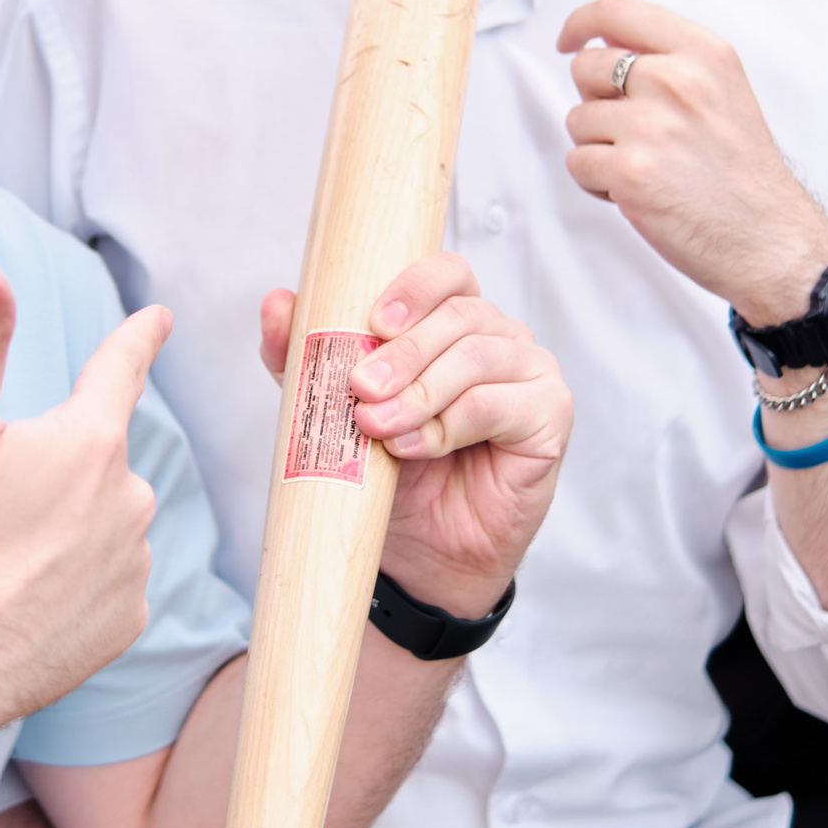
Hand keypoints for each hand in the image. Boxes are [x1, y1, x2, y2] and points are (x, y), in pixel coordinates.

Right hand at [0, 261, 166, 730]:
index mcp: (89, 440)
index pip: (120, 367)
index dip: (136, 337)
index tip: (159, 318)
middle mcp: (129, 497)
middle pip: (98, 458)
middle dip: (59, 468)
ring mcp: (133, 564)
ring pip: (104, 523)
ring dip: (66, 528)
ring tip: (3, 559)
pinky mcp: (127, 623)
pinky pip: (107, 584)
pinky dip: (74, 584)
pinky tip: (28, 601)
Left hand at [258, 254, 569, 617]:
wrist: (421, 554)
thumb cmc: (388, 472)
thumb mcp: (335, 408)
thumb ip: (307, 356)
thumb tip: (276, 302)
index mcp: (455, 318)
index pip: (449, 273)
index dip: (414, 287)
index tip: (373, 321)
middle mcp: (500, 337)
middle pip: (459, 316)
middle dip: (403, 353)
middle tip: (360, 388)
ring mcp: (532, 373)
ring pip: (476, 358)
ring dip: (420, 392)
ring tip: (378, 427)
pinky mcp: (551, 416)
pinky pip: (502, 405)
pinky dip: (450, 425)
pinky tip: (414, 447)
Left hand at [559, 0, 827, 326]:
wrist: (771, 240)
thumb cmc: (743, 172)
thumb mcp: (724, 91)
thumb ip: (672, 61)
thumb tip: (601, 47)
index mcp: (703, 53)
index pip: (617, 10)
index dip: (581, 22)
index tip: (569, 41)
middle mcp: (677, 80)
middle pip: (585, 67)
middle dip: (595, 101)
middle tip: (634, 133)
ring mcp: (651, 125)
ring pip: (578, 119)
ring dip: (598, 147)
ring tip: (646, 168)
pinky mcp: (630, 171)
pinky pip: (578, 162)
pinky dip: (597, 182)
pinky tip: (637, 193)